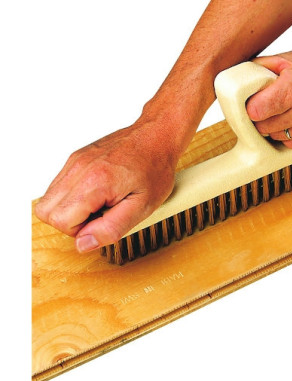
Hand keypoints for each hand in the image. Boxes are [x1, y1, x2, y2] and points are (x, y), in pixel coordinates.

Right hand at [35, 118, 176, 252]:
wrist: (157, 136)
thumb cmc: (155, 169)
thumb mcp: (142, 206)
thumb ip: (111, 228)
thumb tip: (83, 244)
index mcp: (95, 181)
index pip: (60, 220)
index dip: (81, 230)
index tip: (104, 221)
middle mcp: (78, 168)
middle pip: (45, 211)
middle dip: (70, 222)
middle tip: (100, 215)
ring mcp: (75, 161)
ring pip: (49, 199)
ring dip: (71, 209)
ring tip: (100, 202)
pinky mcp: (76, 158)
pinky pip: (59, 186)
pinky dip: (73, 196)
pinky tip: (98, 192)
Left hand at [246, 33, 291, 148]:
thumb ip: (262, 69)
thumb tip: (240, 80)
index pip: (254, 112)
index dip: (249, 108)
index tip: (252, 103)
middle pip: (264, 128)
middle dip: (261, 117)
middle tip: (269, 104)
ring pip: (278, 137)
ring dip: (277, 126)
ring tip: (288, 108)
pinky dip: (291, 133)